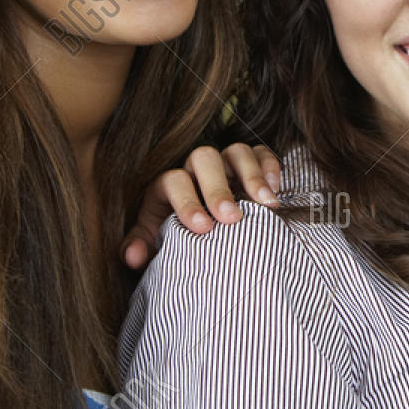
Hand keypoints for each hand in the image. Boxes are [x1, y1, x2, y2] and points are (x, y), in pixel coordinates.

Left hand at [122, 143, 282, 268]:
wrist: (205, 235)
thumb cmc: (178, 238)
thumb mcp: (157, 242)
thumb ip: (141, 247)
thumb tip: (132, 256)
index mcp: (169, 186)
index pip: (173, 182)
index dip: (186, 202)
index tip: (203, 228)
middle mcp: (197, 170)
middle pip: (204, 159)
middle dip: (218, 189)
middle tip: (231, 218)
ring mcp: (226, 165)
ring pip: (236, 151)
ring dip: (252, 175)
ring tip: (266, 205)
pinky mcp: (252, 165)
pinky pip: (262, 153)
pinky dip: (270, 167)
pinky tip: (276, 191)